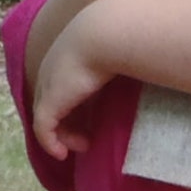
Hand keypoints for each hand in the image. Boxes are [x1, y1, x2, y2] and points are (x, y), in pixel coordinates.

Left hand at [32, 11, 109, 160]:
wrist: (106, 36)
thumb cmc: (120, 40)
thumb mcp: (119, 51)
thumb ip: (123, 62)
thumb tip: (147, 70)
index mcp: (66, 56)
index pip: (62, 84)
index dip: (74, 103)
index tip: (92, 118)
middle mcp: (52, 71)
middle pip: (52, 103)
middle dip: (68, 122)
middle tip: (88, 137)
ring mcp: (48, 87)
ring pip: (47, 118)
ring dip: (64, 135)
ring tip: (85, 145)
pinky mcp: (49, 103)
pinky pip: (43, 130)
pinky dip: (51, 144)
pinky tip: (63, 154)